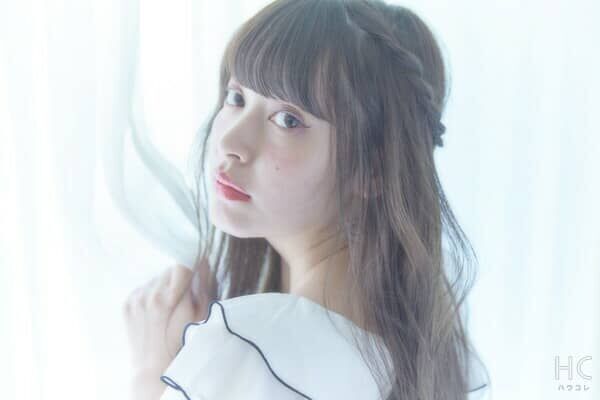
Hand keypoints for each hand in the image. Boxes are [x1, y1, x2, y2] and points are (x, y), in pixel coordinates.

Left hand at [122, 258, 217, 374]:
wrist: (153, 368)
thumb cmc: (182, 346)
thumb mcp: (200, 318)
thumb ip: (201, 288)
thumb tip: (203, 262)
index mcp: (167, 298)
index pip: (182, 266)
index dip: (192, 272)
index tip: (196, 280)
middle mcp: (148, 295)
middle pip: (170, 270)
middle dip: (179, 280)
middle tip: (183, 300)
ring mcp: (135, 299)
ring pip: (157, 277)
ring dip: (165, 286)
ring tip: (169, 308)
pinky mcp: (127, 303)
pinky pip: (144, 287)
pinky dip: (152, 294)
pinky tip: (156, 312)